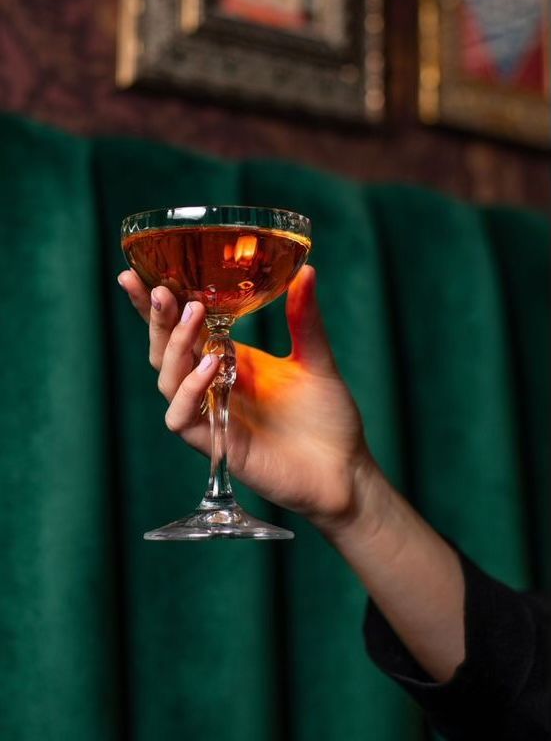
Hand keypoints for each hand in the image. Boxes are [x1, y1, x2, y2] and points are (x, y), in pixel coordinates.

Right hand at [118, 265, 377, 529]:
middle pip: (164, 349)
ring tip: (194, 316)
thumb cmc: (329, 417)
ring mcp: (211, 414)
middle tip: (162, 288)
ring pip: (167, 379)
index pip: (181, 327)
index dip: (155, 305)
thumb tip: (308, 270)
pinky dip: (189, 391)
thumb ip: (304, 317)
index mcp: (228, 358)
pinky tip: (211, 367)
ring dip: (175, 346)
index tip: (135, 273)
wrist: (345, 470)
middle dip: (157, 318)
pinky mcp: (217, 443)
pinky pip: (182, 418)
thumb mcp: (316, 358)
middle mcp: (212, 384)